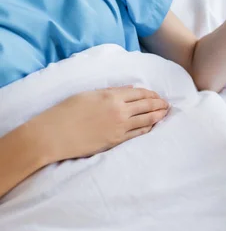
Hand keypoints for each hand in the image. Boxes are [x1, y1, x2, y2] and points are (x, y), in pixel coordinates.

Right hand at [31, 87, 168, 161]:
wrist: (53, 135)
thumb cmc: (66, 111)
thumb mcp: (89, 94)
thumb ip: (112, 91)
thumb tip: (130, 89)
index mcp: (112, 96)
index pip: (140, 93)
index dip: (151, 94)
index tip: (157, 95)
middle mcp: (119, 111)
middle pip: (147, 105)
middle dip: (159, 104)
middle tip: (167, 104)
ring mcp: (119, 127)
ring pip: (147, 120)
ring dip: (158, 116)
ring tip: (165, 113)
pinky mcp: (116, 141)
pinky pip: (138, 134)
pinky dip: (148, 128)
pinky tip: (152, 126)